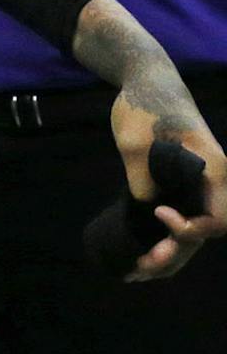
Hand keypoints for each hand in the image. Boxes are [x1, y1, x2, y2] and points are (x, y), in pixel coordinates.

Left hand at [109, 57, 226, 280]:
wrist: (145, 83)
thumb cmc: (144, 106)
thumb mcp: (135, 143)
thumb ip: (143, 180)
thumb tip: (145, 214)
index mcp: (215, 171)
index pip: (218, 220)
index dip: (190, 229)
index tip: (158, 214)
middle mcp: (214, 183)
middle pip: (206, 232)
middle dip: (175, 254)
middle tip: (140, 268)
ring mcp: (200, 186)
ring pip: (194, 230)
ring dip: (171, 253)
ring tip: (136, 271)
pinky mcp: (183, 185)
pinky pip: (184, 219)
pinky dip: (166, 239)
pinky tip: (142, 253)